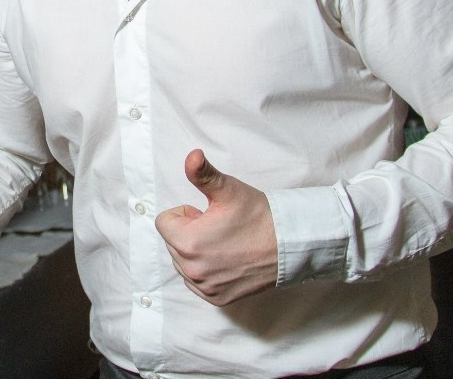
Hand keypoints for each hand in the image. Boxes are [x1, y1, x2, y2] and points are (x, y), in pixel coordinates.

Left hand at [155, 149, 278, 305]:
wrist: (288, 245)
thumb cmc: (258, 216)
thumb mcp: (228, 190)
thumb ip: (202, 173)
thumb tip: (191, 156)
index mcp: (188, 242)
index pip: (164, 222)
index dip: (185, 214)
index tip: (207, 214)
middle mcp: (192, 270)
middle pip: (172, 242)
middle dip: (189, 232)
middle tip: (218, 228)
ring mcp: (204, 287)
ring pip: (183, 262)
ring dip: (196, 252)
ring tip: (224, 243)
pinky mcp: (217, 298)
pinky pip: (196, 282)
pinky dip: (206, 270)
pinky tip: (227, 260)